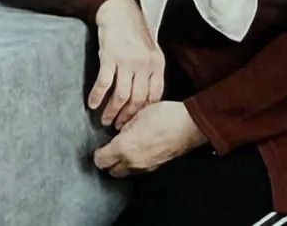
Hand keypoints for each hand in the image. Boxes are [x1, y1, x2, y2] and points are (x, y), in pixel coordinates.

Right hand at [91, 0, 164, 128]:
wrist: (119, 10)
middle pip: (138, 99)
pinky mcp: (110, 57)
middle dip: (127, 116)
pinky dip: (97, 96)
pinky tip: (92, 103)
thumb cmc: (134, 31)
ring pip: (121, 96)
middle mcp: (144, 65)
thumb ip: (150, 70)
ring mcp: (127, 61)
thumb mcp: (150, 50)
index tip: (136, 121)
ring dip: (112, 111)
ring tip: (104, 120)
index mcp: (157, 64)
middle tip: (118, 126)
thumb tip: (145, 95)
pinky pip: (104, 83)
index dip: (144, 111)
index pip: (154, 95)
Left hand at [92, 101, 207, 176]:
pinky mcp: (156, 166)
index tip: (100, 146)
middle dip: (108, 162)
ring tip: (125, 149)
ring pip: (126, 172)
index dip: (98, 153)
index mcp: (124, 148)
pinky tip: (140, 150)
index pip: (100, 160)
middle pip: (112, 171)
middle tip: (109, 149)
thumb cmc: (164, 117)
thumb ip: (124, 126)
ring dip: (121, 164)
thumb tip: (118, 131)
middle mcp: (133, 162)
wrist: (188, 125)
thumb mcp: (138, 115)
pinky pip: (139, 169)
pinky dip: (135, 163)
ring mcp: (145, 166)